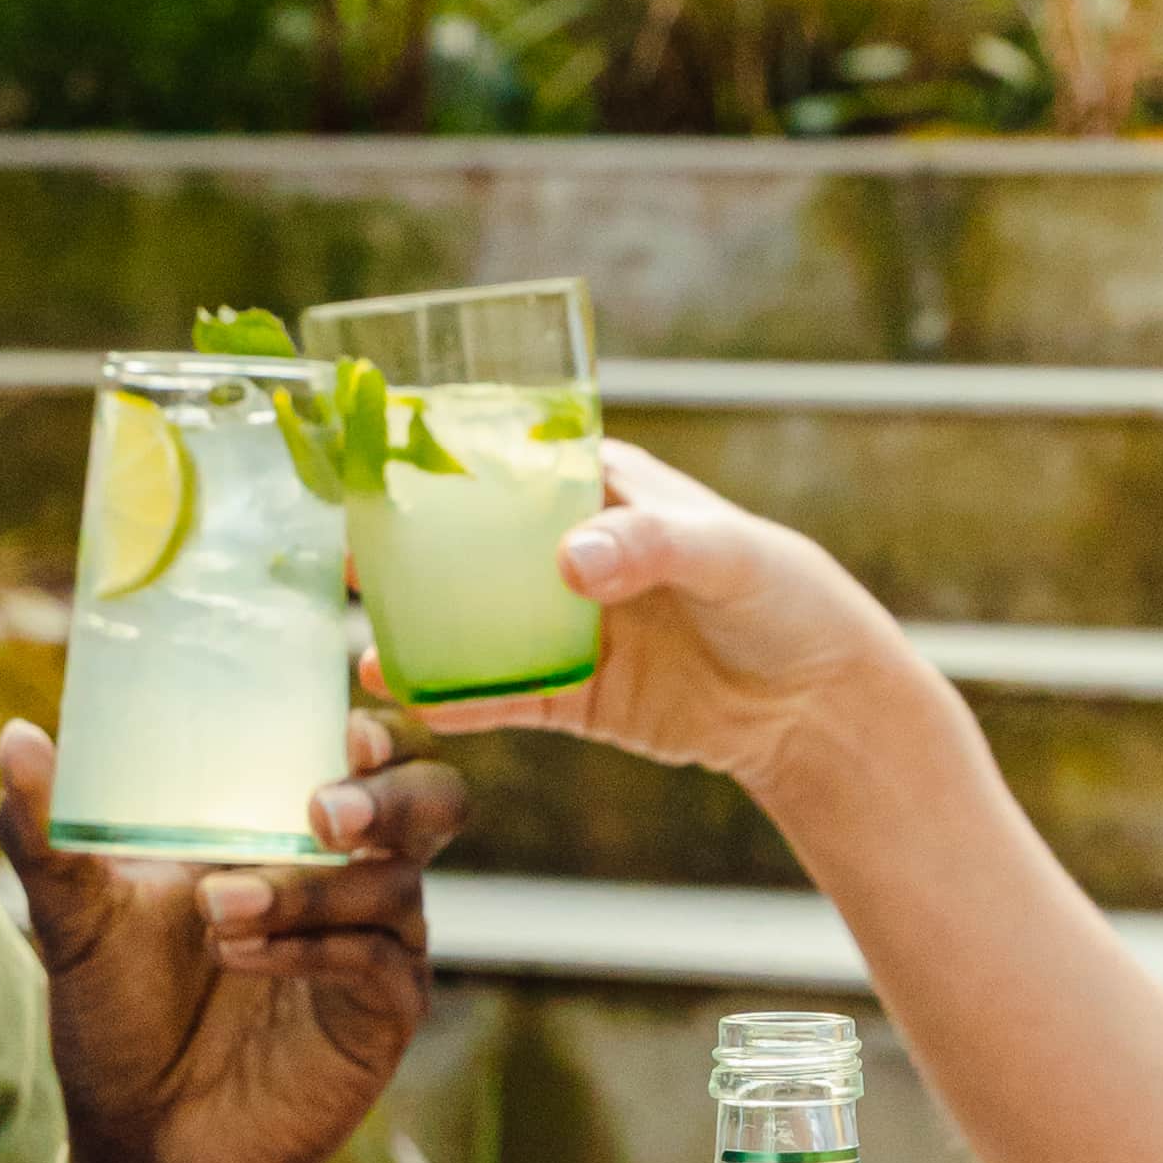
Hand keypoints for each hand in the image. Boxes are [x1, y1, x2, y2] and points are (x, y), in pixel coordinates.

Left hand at [0, 718, 447, 1162]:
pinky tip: (242, 955)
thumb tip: (18, 737)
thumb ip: (49, 831)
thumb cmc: (121, 1012)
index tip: (343, 719)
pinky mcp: (381, 1018)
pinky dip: (313, 949)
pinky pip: (378, 962)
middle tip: (320, 809)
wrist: (140, 1139)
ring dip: (307, 887)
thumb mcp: (75, 915)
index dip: (378, 724)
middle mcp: (352, 875)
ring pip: (393, 884)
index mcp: (291, 827)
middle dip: (389, 794)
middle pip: (431, 801)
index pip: (368, 749)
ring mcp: (377, 945)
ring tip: (218, 909)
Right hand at [407, 443, 915, 817]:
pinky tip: (409, 700)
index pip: (512, 461)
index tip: (376, 457)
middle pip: (474, 546)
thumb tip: (569, 562)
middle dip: (407, 549)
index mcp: (606, 492)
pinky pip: (504, 696)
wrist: (821, 705)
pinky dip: (457, 699)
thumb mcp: (730, 554)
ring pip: (476, 623)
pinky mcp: (576, 697)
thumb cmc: (788, 599)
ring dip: (417, 629)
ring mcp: (570, 627)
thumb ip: (651, 547)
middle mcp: (574, 554)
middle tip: (341, 550)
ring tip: (357, 637)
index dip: (445, 458)